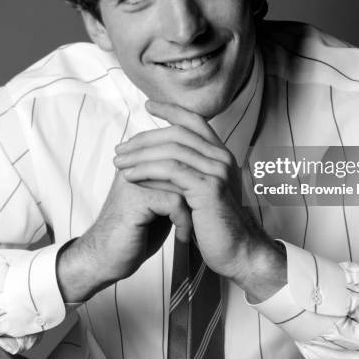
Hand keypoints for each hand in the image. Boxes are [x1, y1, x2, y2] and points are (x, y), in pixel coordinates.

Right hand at [56, 169, 191, 302]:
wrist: (104, 260)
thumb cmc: (133, 234)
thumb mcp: (159, 206)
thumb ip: (174, 187)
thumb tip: (202, 177)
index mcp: (139, 162)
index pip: (178, 151)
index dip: (196, 177)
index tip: (203, 203)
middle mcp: (135, 166)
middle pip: (181, 163)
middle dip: (197, 192)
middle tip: (204, 213)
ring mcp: (134, 180)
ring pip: (181, 180)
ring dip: (193, 206)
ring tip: (194, 226)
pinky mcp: (136, 199)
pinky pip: (174, 201)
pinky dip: (183, 220)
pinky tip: (182, 236)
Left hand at [114, 100, 285, 300]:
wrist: (239, 252)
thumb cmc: (218, 226)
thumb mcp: (203, 193)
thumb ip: (191, 173)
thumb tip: (163, 160)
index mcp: (220, 155)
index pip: (194, 121)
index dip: (171, 109)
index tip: (148, 106)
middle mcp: (221, 157)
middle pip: (177, 133)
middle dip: (144, 138)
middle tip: (120, 148)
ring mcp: (217, 171)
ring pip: (172, 150)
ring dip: (140, 155)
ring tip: (119, 163)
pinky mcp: (208, 188)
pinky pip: (172, 171)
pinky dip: (147, 171)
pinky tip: (131, 177)